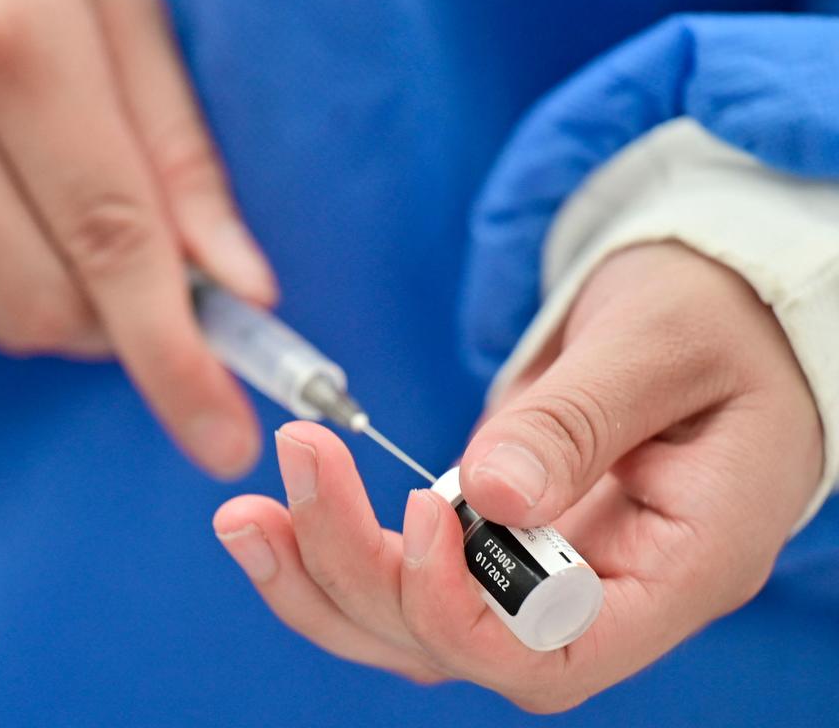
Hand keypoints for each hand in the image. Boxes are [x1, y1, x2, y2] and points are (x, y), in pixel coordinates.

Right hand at [0, 0, 275, 476]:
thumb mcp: (119, 14)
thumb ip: (182, 160)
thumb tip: (241, 288)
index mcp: (11, 47)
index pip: (115, 248)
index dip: (178, 359)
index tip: (223, 440)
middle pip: (49, 312)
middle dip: (116, 314)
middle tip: (135, 255)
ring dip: (49, 285)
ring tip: (33, 180)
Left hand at [212, 242, 821, 710]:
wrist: (716, 306)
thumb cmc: (716, 316)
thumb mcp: (659, 343)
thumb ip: (575, 423)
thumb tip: (485, 495)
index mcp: (682, 565)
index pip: (558, 655)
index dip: (466, 614)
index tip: (421, 509)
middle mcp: (611, 593)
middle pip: (465, 646)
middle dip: (363, 572)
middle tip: (298, 465)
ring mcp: (550, 572)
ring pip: (419, 629)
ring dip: (325, 578)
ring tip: (245, 518)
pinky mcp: (503, 538)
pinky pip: (411, 579)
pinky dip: (341, 554)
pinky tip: (278, 517)